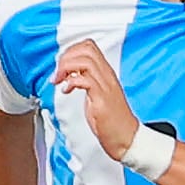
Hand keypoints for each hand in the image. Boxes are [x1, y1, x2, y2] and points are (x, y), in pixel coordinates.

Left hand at [48, 38, 139, 160]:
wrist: (126, 138)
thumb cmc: (112, 121)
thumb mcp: (97, 94)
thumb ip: (86, 81)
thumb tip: (70, 74)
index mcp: (105, 73)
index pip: (89, 46)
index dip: (70, 50)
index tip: (61, 65)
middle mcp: (107, 76)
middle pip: (86, 49)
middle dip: (66, 56)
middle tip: (58, 73)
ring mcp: (105, 87)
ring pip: (85, 61)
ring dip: (66, 68)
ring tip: (59, 80)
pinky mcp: (102, 100)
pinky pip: (86, 80)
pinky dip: (72, 82)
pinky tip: (67, 91)